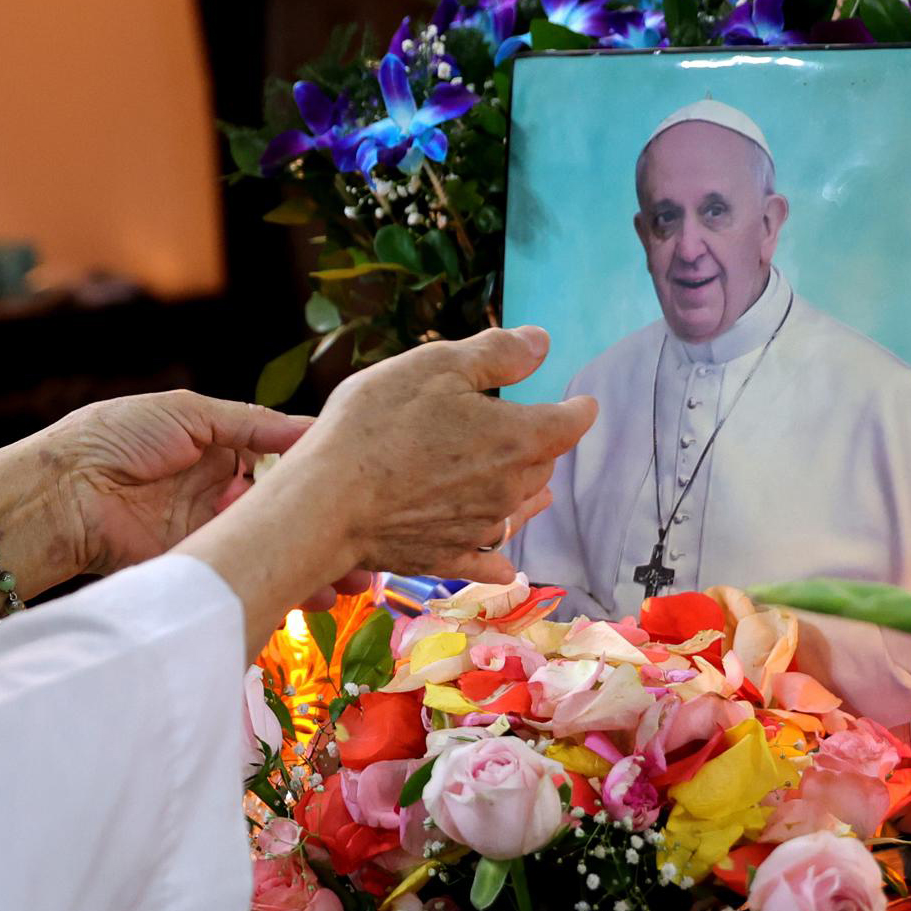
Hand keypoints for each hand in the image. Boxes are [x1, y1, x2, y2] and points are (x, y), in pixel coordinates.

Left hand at [0, 390, 364, 605]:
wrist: (60, 491)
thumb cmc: (114, 437)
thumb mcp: (188, 413)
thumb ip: (251, 424)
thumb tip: (310, 427)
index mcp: (222, 449)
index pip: (286, 463)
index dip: (322, 478)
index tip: (361, 489)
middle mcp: (221, 492)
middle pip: (287, 513)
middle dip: (329, 530)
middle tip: (369, 547)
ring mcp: (210, 532)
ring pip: (274, 548)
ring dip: (313, 564)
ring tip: (355, 579)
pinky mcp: (195, 566)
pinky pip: (246, 575)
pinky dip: (280, 585)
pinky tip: (316, 594)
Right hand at [277, 325, 597, 581]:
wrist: (328, 502)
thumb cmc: (379, 423)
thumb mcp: (436, 366)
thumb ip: (496, 354)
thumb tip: (542, 343)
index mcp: (517, 438)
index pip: (568, 423)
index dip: (577, 409)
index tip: (583, 403)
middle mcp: (509, 488)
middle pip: (541, 466)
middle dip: (542, 448)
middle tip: (532, 434)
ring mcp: (479, 528)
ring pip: (518, 510)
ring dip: (526, 497)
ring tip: (536, 495)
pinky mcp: (447, 558)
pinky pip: (487, 562)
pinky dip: (499, 560)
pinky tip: (505, 567)